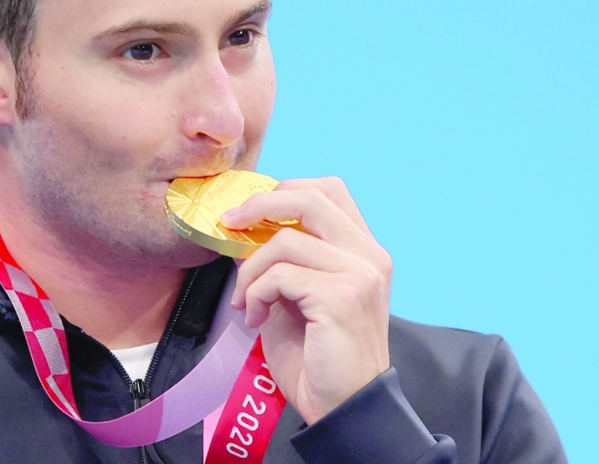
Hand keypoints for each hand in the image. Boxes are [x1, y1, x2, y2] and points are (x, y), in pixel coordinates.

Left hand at [223, 177, 392, 424]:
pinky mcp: (342, 298)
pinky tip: (255, 317)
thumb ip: (281, 260)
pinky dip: (256, 293)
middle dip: (260, 205)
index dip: (284, 191)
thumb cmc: (317, 356)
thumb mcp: (295, 296)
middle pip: (311, 198)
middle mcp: (368, 257)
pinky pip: (280, 275)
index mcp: (363, 250)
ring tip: (244, 301)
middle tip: (229, 223)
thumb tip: (240, 229)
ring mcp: (359, 275)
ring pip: (285, 241)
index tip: (249, 210)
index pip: (329, 191)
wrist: (341, 408)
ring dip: (250, 270)